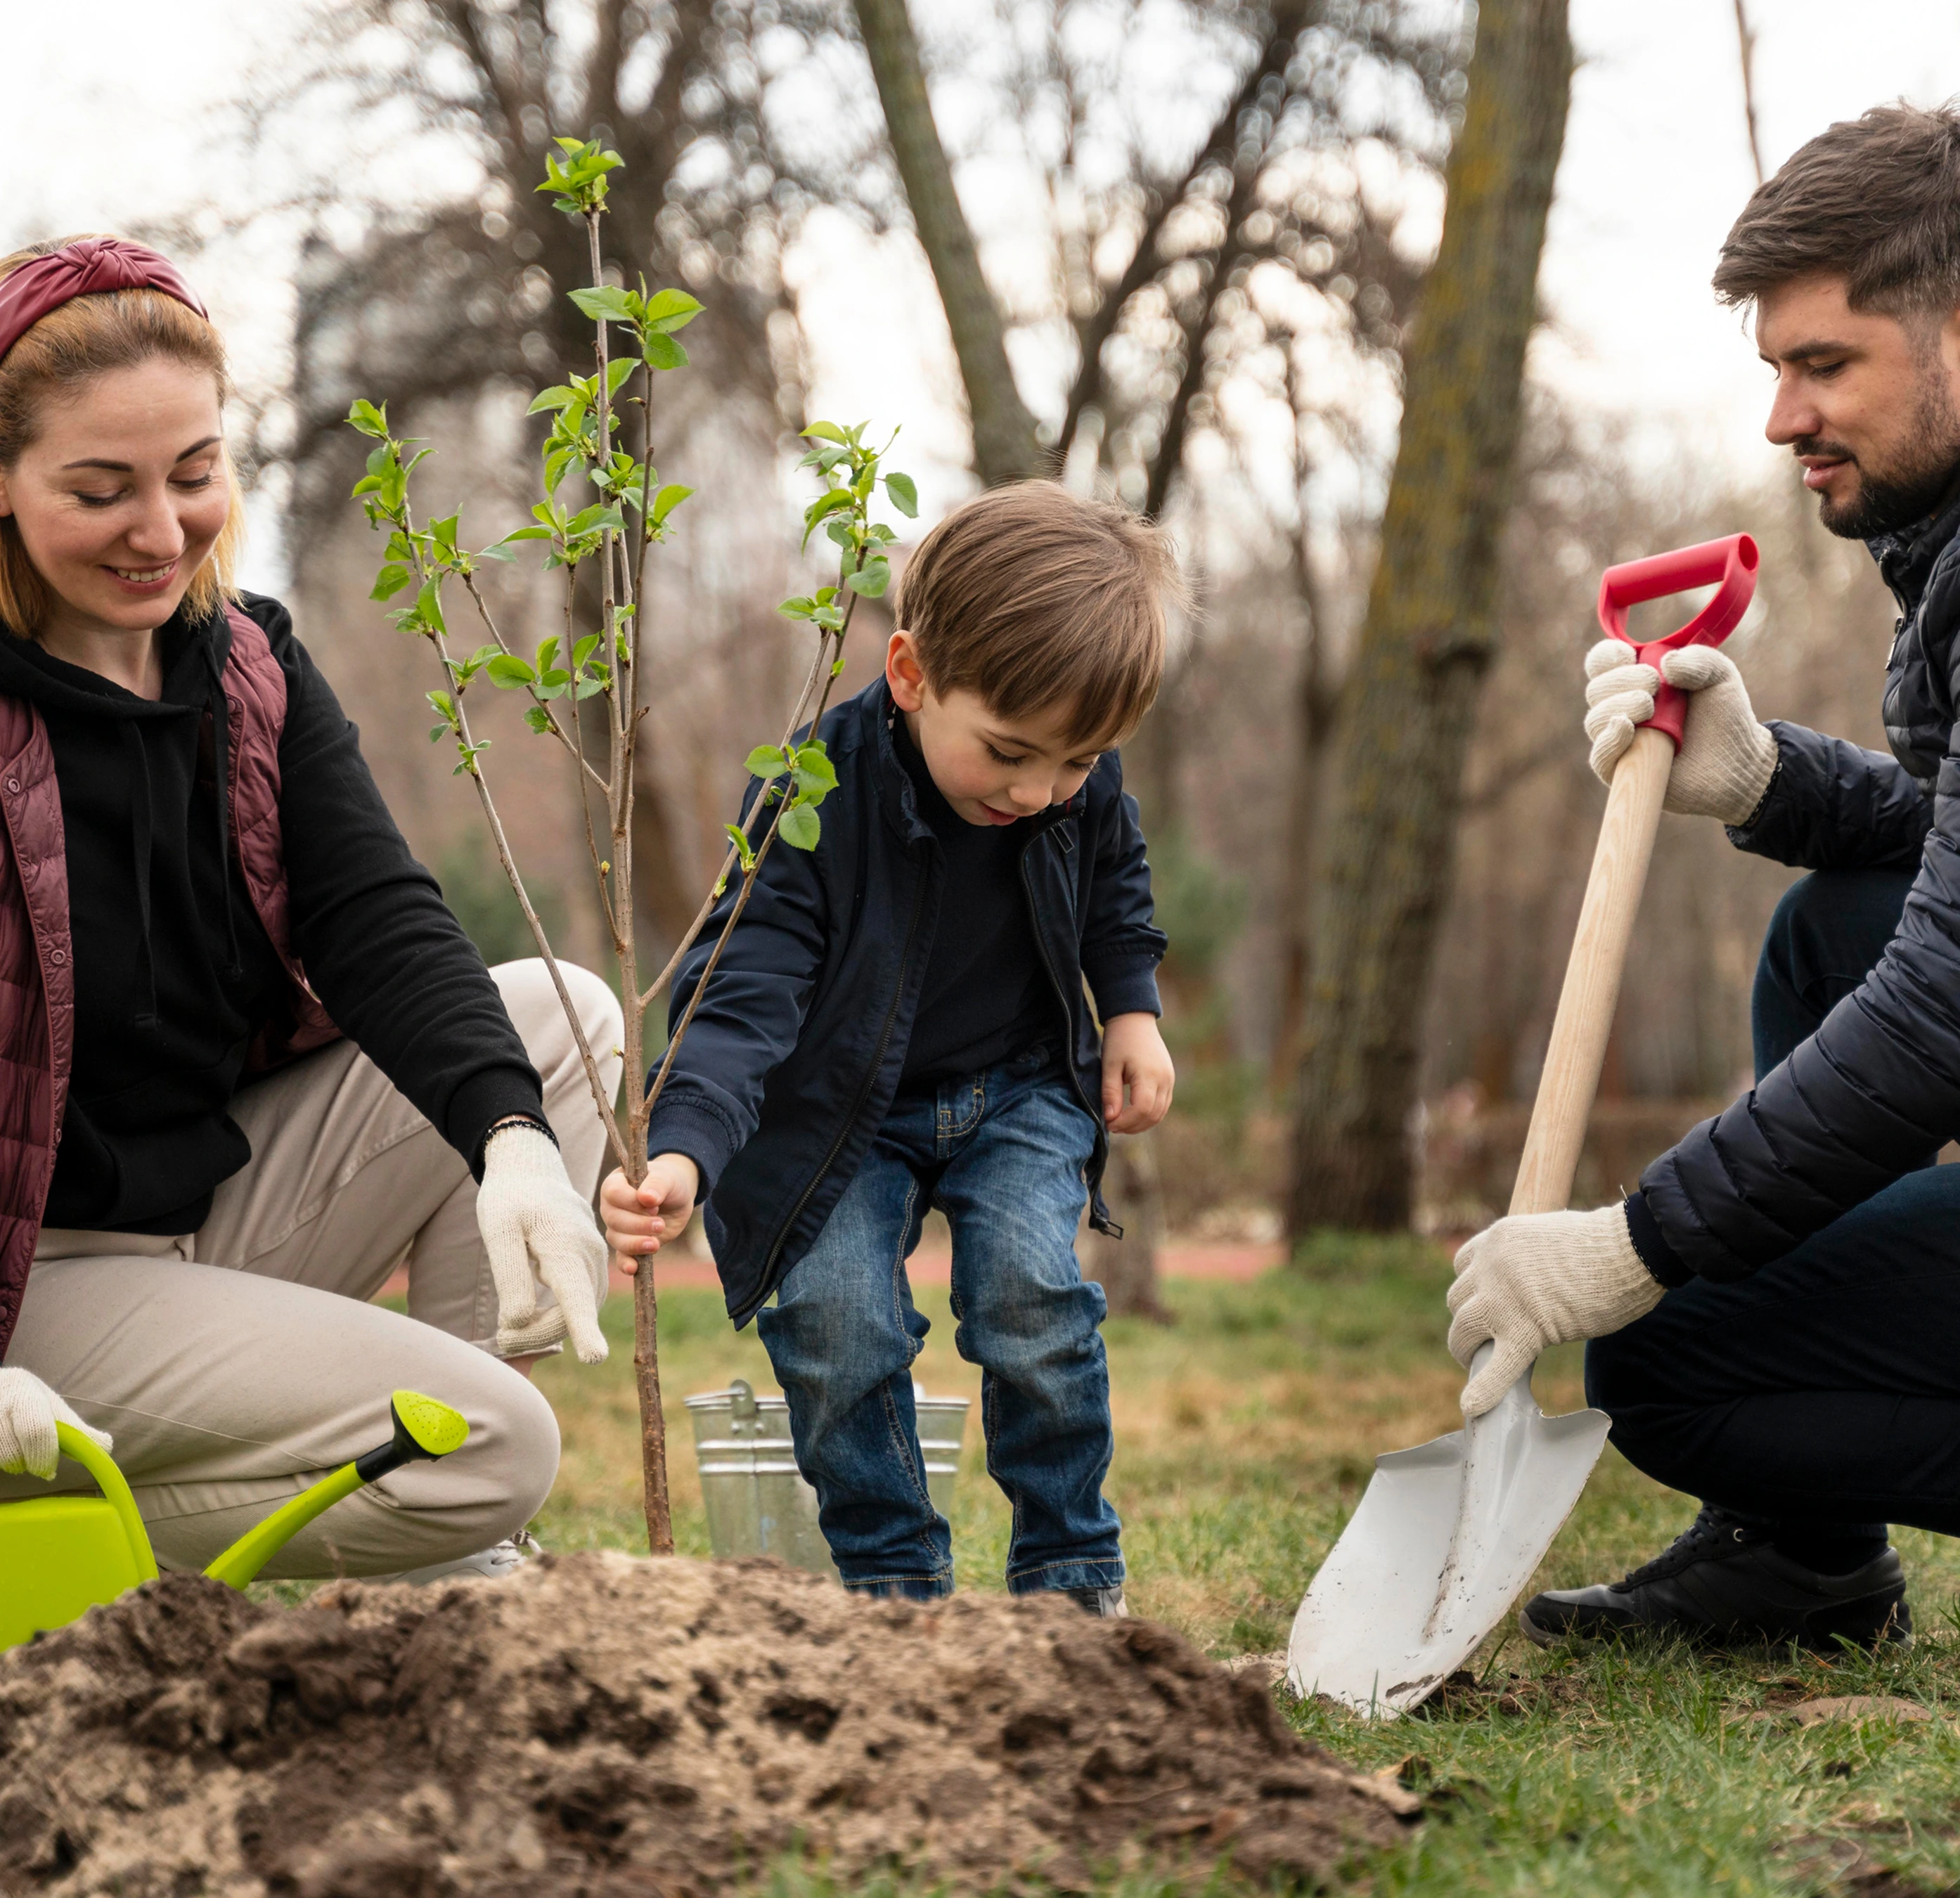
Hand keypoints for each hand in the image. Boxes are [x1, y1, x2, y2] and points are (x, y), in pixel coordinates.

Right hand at [0, 1367, 111, 1480]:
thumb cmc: (22, 1402)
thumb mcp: (49, 1407)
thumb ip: (74, 1428)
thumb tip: (105, 1447)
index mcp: (21, 1389)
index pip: (36, 1430)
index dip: (44, 1456)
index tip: (48, 1470)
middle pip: (9, 1451)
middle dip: (25, 1463)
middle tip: (32, 1465)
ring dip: (9, 1463)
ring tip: (15, 1453)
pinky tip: (4, 1450)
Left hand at [475, 1123, 608, 1364]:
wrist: (533, 1173)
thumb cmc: (510, 1201)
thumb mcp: (497, 1231)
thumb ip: (510, 1277)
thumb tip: (520, 1322)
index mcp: (563, 1244)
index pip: (575, 1294)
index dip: (583, 1329)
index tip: (594, 1358)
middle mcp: (588, 1254)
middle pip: (571, 1313)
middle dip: (536, 1334)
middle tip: (499, 1336)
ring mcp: (596, 1261)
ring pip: (578, 1311)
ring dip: (545, 1326)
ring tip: (508, 1325)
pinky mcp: (593, 1267)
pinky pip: (581, 1302)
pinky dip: (556, 1315)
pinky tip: (531, 1307)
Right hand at [601, 1153, 700, 1276]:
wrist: (678, 1197)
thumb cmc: (668, 1181)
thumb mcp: (667, 1178)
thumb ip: (656, 1184)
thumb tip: (646, 1198)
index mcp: (616, 1184)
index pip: (613, 1193)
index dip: (631, 1202)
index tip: (654, 1205)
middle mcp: (612, 1207)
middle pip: (614, 1219)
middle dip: (637, 1225)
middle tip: (660, 1224)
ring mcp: (618, 1227)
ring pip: (617, 1239)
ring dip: (635, 1243)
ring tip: (655, 1244)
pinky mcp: (629, 1244)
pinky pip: (621, 1256)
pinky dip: (626, 1263)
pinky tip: (634, 1269)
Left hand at [1100, 1012, 1173, 1133]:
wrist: (1135, 1020)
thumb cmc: (1120, 1041)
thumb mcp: (1109, 1065)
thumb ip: (1110, 1093)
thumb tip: (1110, 1119)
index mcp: (1149, 1074)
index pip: (1142, 1109)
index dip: (1125, 1122)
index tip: (1108, 1124)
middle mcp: (1164, 1079)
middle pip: (1153, 1115)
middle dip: (1132, 1126)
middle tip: (1112, 1126)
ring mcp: (1169, 1080)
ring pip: (1160, 1114)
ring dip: (1141, 1124)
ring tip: (1120, 1123)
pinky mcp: (1169, 1080)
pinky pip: (1163, 1105)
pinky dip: (1149, 1115)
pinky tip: (1132, 1115)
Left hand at [1445, 1204, 1664, 1415]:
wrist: (1630, 1249)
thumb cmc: (1605, 1244)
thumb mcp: (1550, 1236)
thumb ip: (1529, 1257)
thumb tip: (1532, 1279)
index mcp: (1499, 1238)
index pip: (1463, 1267)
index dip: (1473, 1289)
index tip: (1485, 1303)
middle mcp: (1490, 1264)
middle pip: (1458, 1301)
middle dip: (1469, 1321)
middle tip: (1487, 1338)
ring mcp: (1502, 1298)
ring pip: (1463, 1331)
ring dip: (1469, 1350)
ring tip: (1481, 1364)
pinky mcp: (1525, 1331)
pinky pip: (1495, 1366)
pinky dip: (1484, 1389)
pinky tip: (1473, 1406)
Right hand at [1583, 641, 1776, 824]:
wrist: (1736, 763)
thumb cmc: (1725, 717)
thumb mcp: (1720, 676)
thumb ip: (1698, 660)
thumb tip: (1666, 664)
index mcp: (1636, 680)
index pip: (1603, 663)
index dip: (1607, 657)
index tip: (1628, 656)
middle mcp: (1621, 708)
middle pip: (1596, 689)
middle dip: (1620, 681)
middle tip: (1654, 683)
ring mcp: (1618, 741)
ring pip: (1594, 720)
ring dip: (1617, 707)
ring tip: (1648, 707)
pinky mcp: (1620, 772)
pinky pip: (1599, 756)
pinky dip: (1608, 740)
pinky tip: (1625, 728)